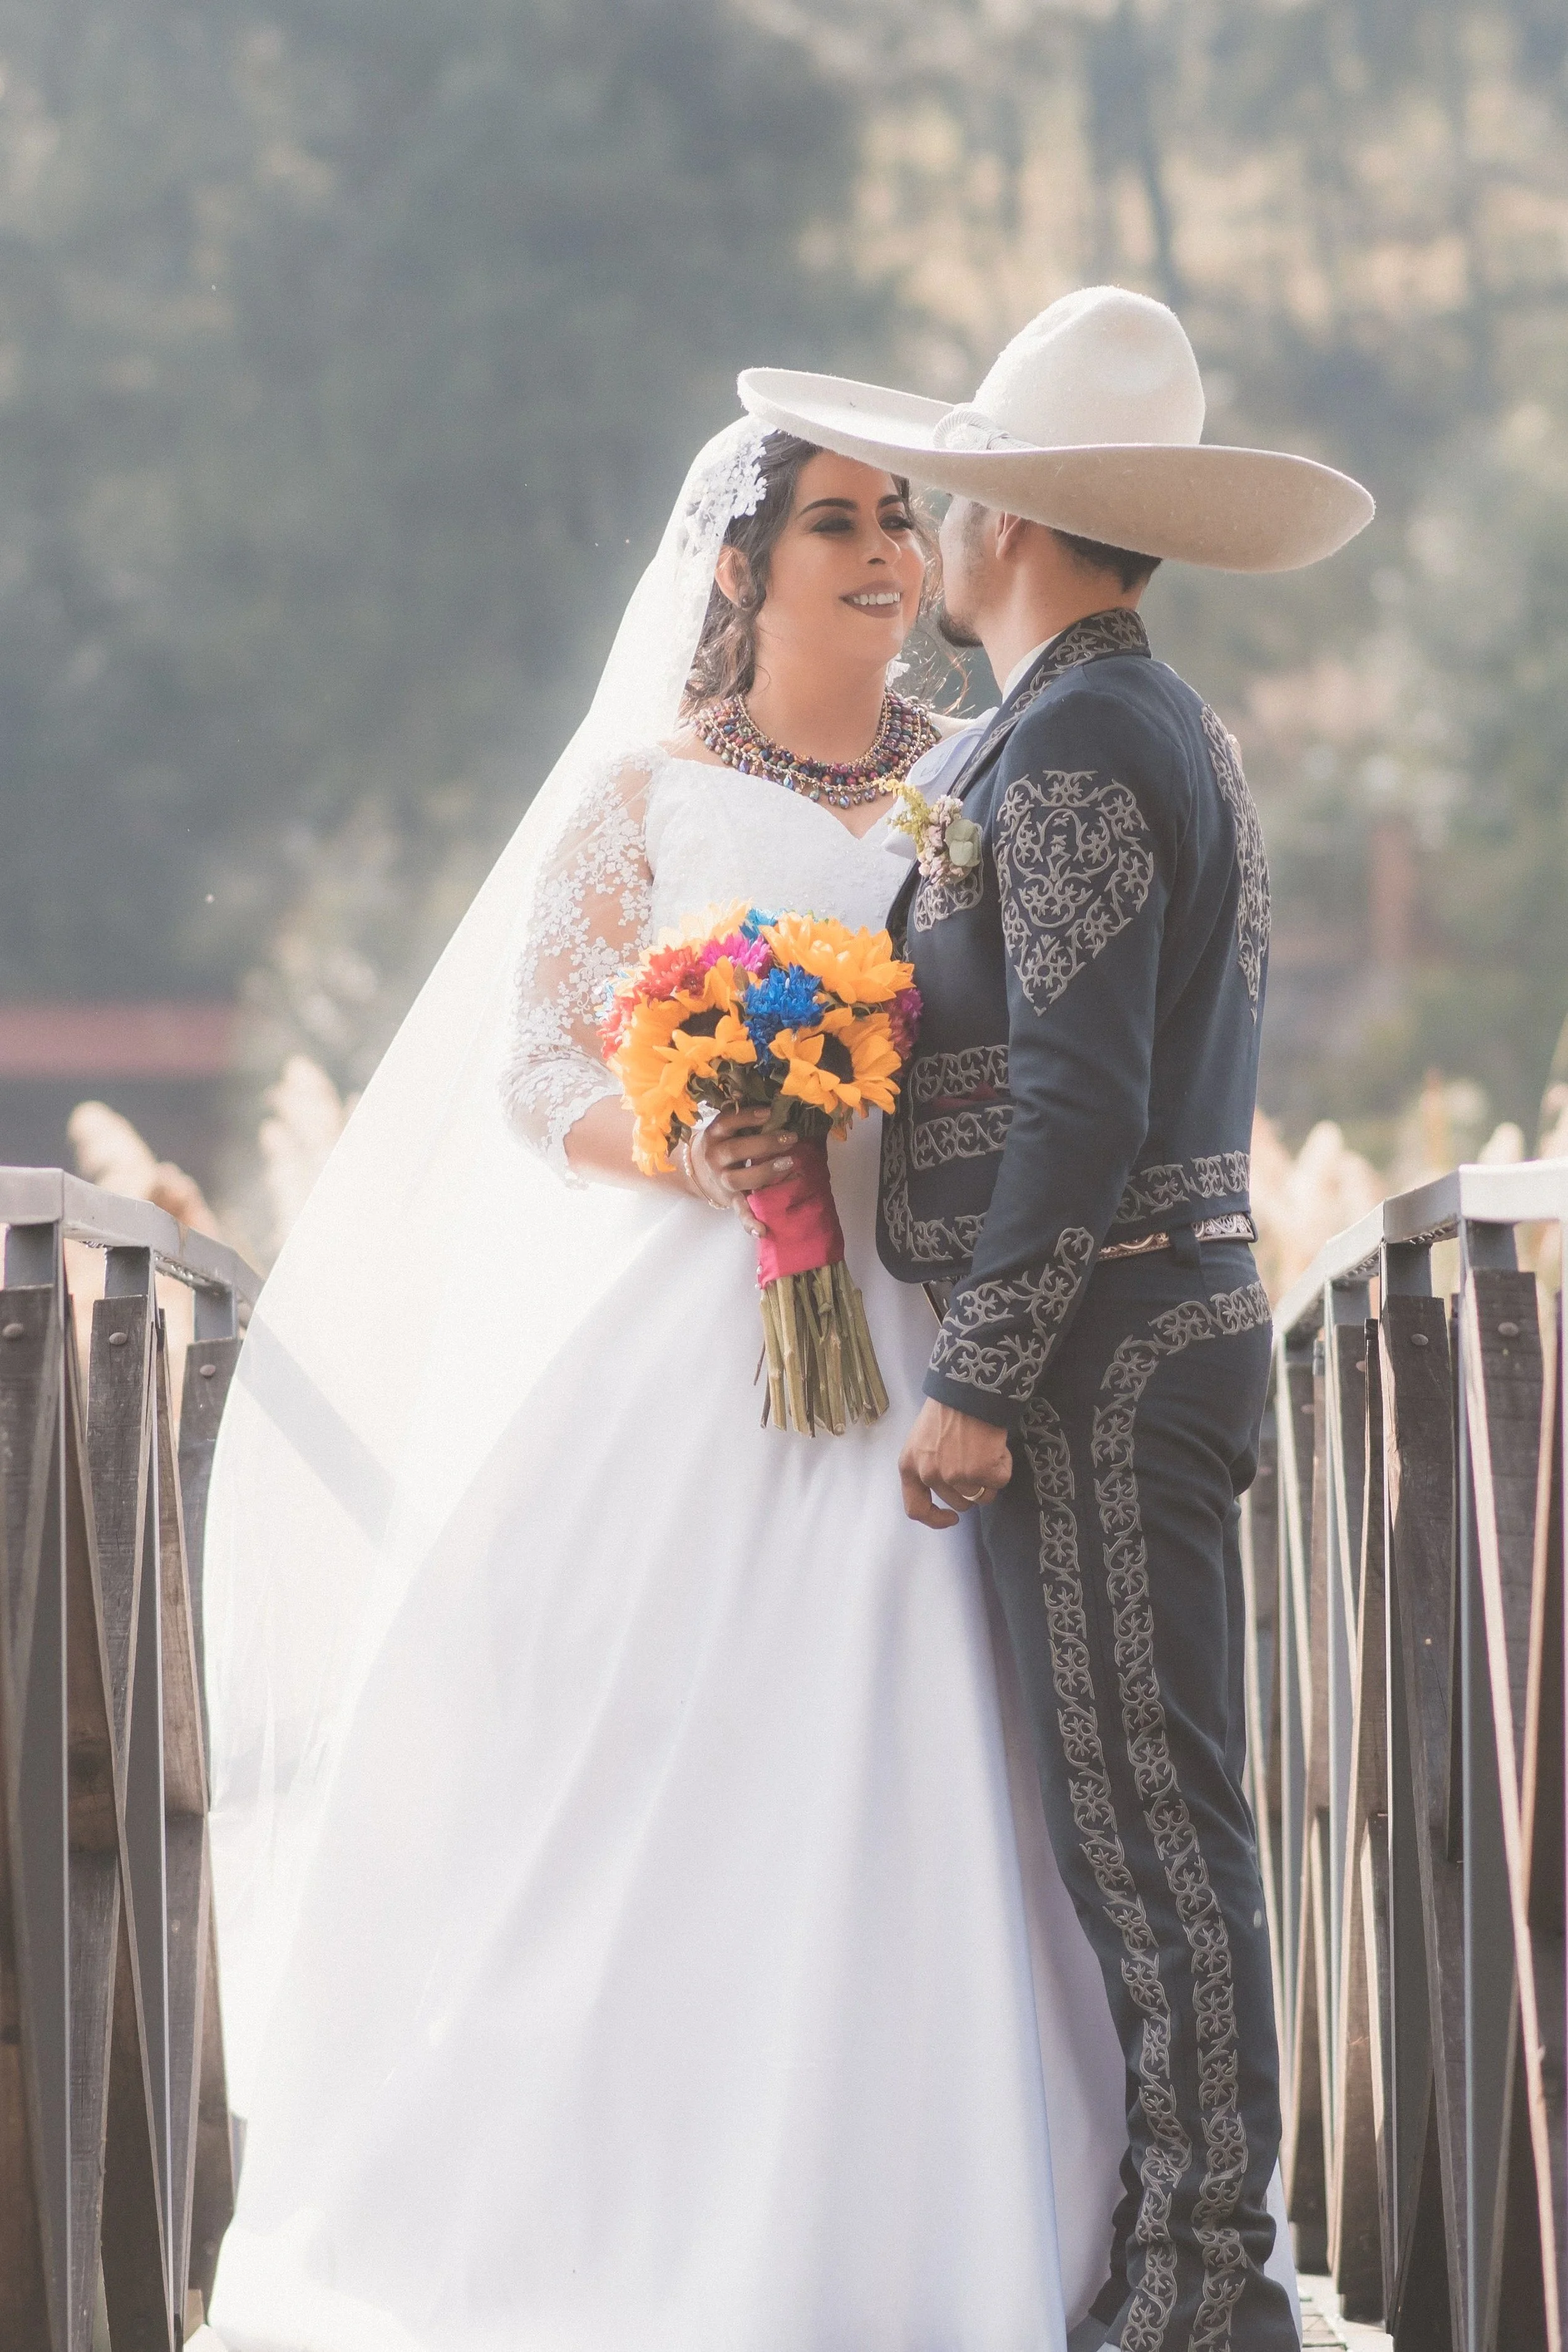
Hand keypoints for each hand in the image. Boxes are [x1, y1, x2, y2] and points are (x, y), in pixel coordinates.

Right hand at [686, 1106, 798, 1236]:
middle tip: (790, 1139)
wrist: (696, 1173)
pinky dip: (750, 1222)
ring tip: (789, 1165)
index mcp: (714, 1135)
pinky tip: (763, 1230)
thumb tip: (760, 1092)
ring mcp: (722, 1179)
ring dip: (764, 1172)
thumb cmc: (722, 1143)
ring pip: (739, 1178)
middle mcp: (715, 1156)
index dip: (746, 1117)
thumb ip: (741, 1115)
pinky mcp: (730, 1198)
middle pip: (736, 1150)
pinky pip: (739, 1211)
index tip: (769, 1112)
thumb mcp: (725, 1128)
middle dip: (764, 1144)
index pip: (727, 1122)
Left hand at [899, 1398, 1012, 1528]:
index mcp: (910, 1467)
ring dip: (989, 1478)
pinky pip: (1000, 1481)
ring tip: (987, 1449)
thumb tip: (948, 1489)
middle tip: (978, 1461)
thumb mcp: (921, 1439)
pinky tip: (997, 1446)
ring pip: (981, 1496)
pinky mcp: (982, 1472)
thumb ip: (928, 1465)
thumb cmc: (947, 1408)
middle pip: (958, 1503)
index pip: (916, 1509)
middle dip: (972, 1488)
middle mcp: (930, 1475)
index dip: (935, 1519)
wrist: (969, 1389)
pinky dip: (1004, 1466)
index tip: (951, 1518)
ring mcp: (956, 1476)